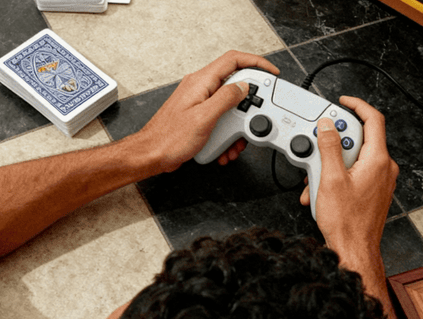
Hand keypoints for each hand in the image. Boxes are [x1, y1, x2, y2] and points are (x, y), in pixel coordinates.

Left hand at [134, 50, 279, 173]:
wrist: (152, 154)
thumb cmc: (170, 138)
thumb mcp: (204, 118)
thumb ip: (225, 99)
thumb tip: (243, 87)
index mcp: (201, 82)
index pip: (233, 60)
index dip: (255, 62)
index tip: (270, 72)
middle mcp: (200, 88)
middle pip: (234, 86)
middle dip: (247, 106)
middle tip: (254, 119)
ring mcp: (198, 102)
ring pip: (228, 108)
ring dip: (236, 127)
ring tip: (235, 143)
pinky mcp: (198, 116)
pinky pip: (219, 120)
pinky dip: (226, 134)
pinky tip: (224, 148)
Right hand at [301, 97, 397, 274]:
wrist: (354, 251)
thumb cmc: (347, 224)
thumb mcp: (330, 180)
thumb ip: (328, 148)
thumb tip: (327, 127)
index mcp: (378, 160)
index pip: (373, 120)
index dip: (357, 106)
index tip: (344, 103)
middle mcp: (384, 169)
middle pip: (359, 141)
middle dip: (334, 146)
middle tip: (318, 151)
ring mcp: (380, 182)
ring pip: (354, 160)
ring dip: (332, 167)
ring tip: (316, 182)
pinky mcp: (373, 193)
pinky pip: (356, 176)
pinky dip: (338, 179)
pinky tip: (323, 192)